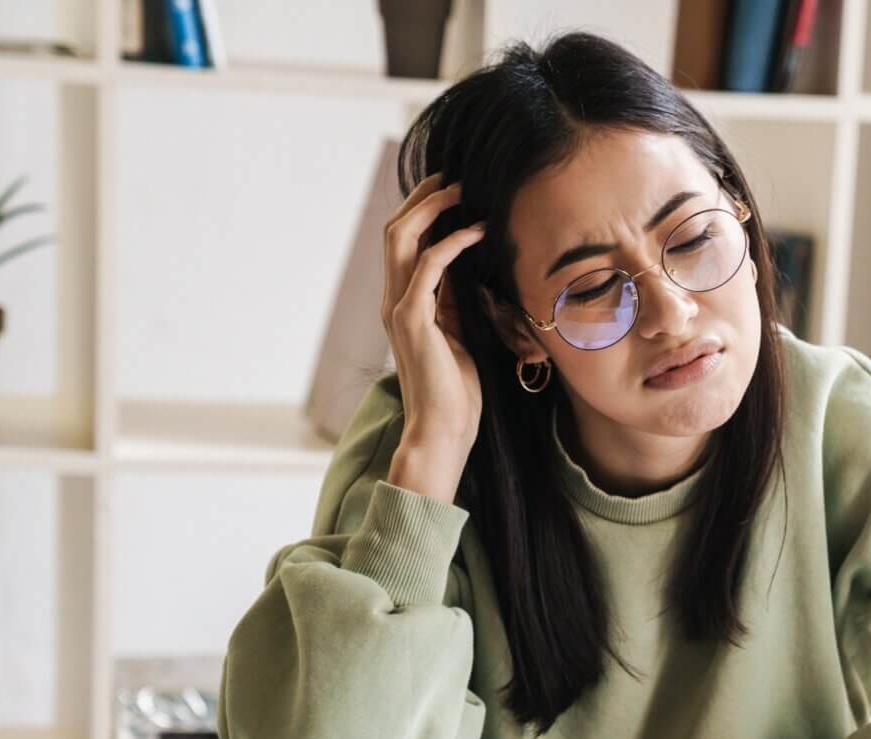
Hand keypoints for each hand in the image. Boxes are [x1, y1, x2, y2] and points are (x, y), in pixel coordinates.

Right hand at [381, 172, 486, 502]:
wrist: (444, 429)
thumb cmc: (457, 391)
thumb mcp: (459, 333)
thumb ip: (454, 300)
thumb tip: (467, 267)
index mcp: (402, 303)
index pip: (403, 242)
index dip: (422, 210)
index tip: (452, 189)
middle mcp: (393, 300)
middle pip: (395, 229)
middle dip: (423, 197)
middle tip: (455, 177)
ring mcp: (399, 309)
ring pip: (402, 238)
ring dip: (432, 208)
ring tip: (462, 191)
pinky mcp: (413, 320)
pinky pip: (428, 266)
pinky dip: (452, 242)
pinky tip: (476, 231)